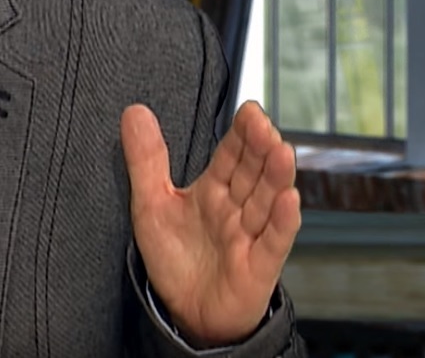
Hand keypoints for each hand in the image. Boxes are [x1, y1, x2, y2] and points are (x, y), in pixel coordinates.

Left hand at [121, 101, 300, 346]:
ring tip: (282, 151)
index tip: (250, 110)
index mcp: (213, 191)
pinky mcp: (257, 267)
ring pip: (266, 202)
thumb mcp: (150, 204)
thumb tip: (134, 111)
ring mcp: (249, 237)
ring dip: (276, 177)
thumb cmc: (175, 259)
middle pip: (252, 174)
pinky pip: (273, 243)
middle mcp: (236, 210)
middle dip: (260, 149)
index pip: (230, 156)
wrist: (184, 312)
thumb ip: (145, 159)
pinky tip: (289, 201)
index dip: (240, 134)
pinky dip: (281, 222)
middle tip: (264, 124)